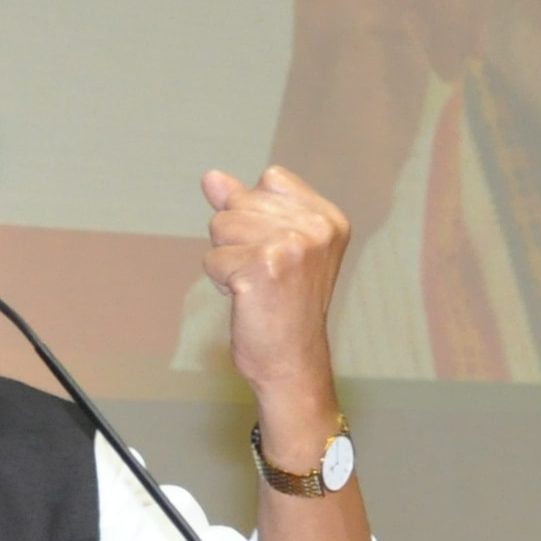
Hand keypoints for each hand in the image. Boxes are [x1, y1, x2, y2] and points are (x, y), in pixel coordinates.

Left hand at [201, 164, 351, 422]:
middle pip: (239, 202)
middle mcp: (317, 227)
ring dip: (227, 259)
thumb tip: (211, 177)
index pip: (270, 179)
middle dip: (238, 239)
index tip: (279, 253)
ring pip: (221, 226)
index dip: (257, 214)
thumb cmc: (285, 308)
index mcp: (329, 218)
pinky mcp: (264, 266)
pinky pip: (213, 257)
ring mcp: (293, 245)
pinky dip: (221, 281)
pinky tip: (248, 299)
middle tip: (266, 275)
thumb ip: (245, 206)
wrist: (293, 363)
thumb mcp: (274, 246)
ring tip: (256, 286)